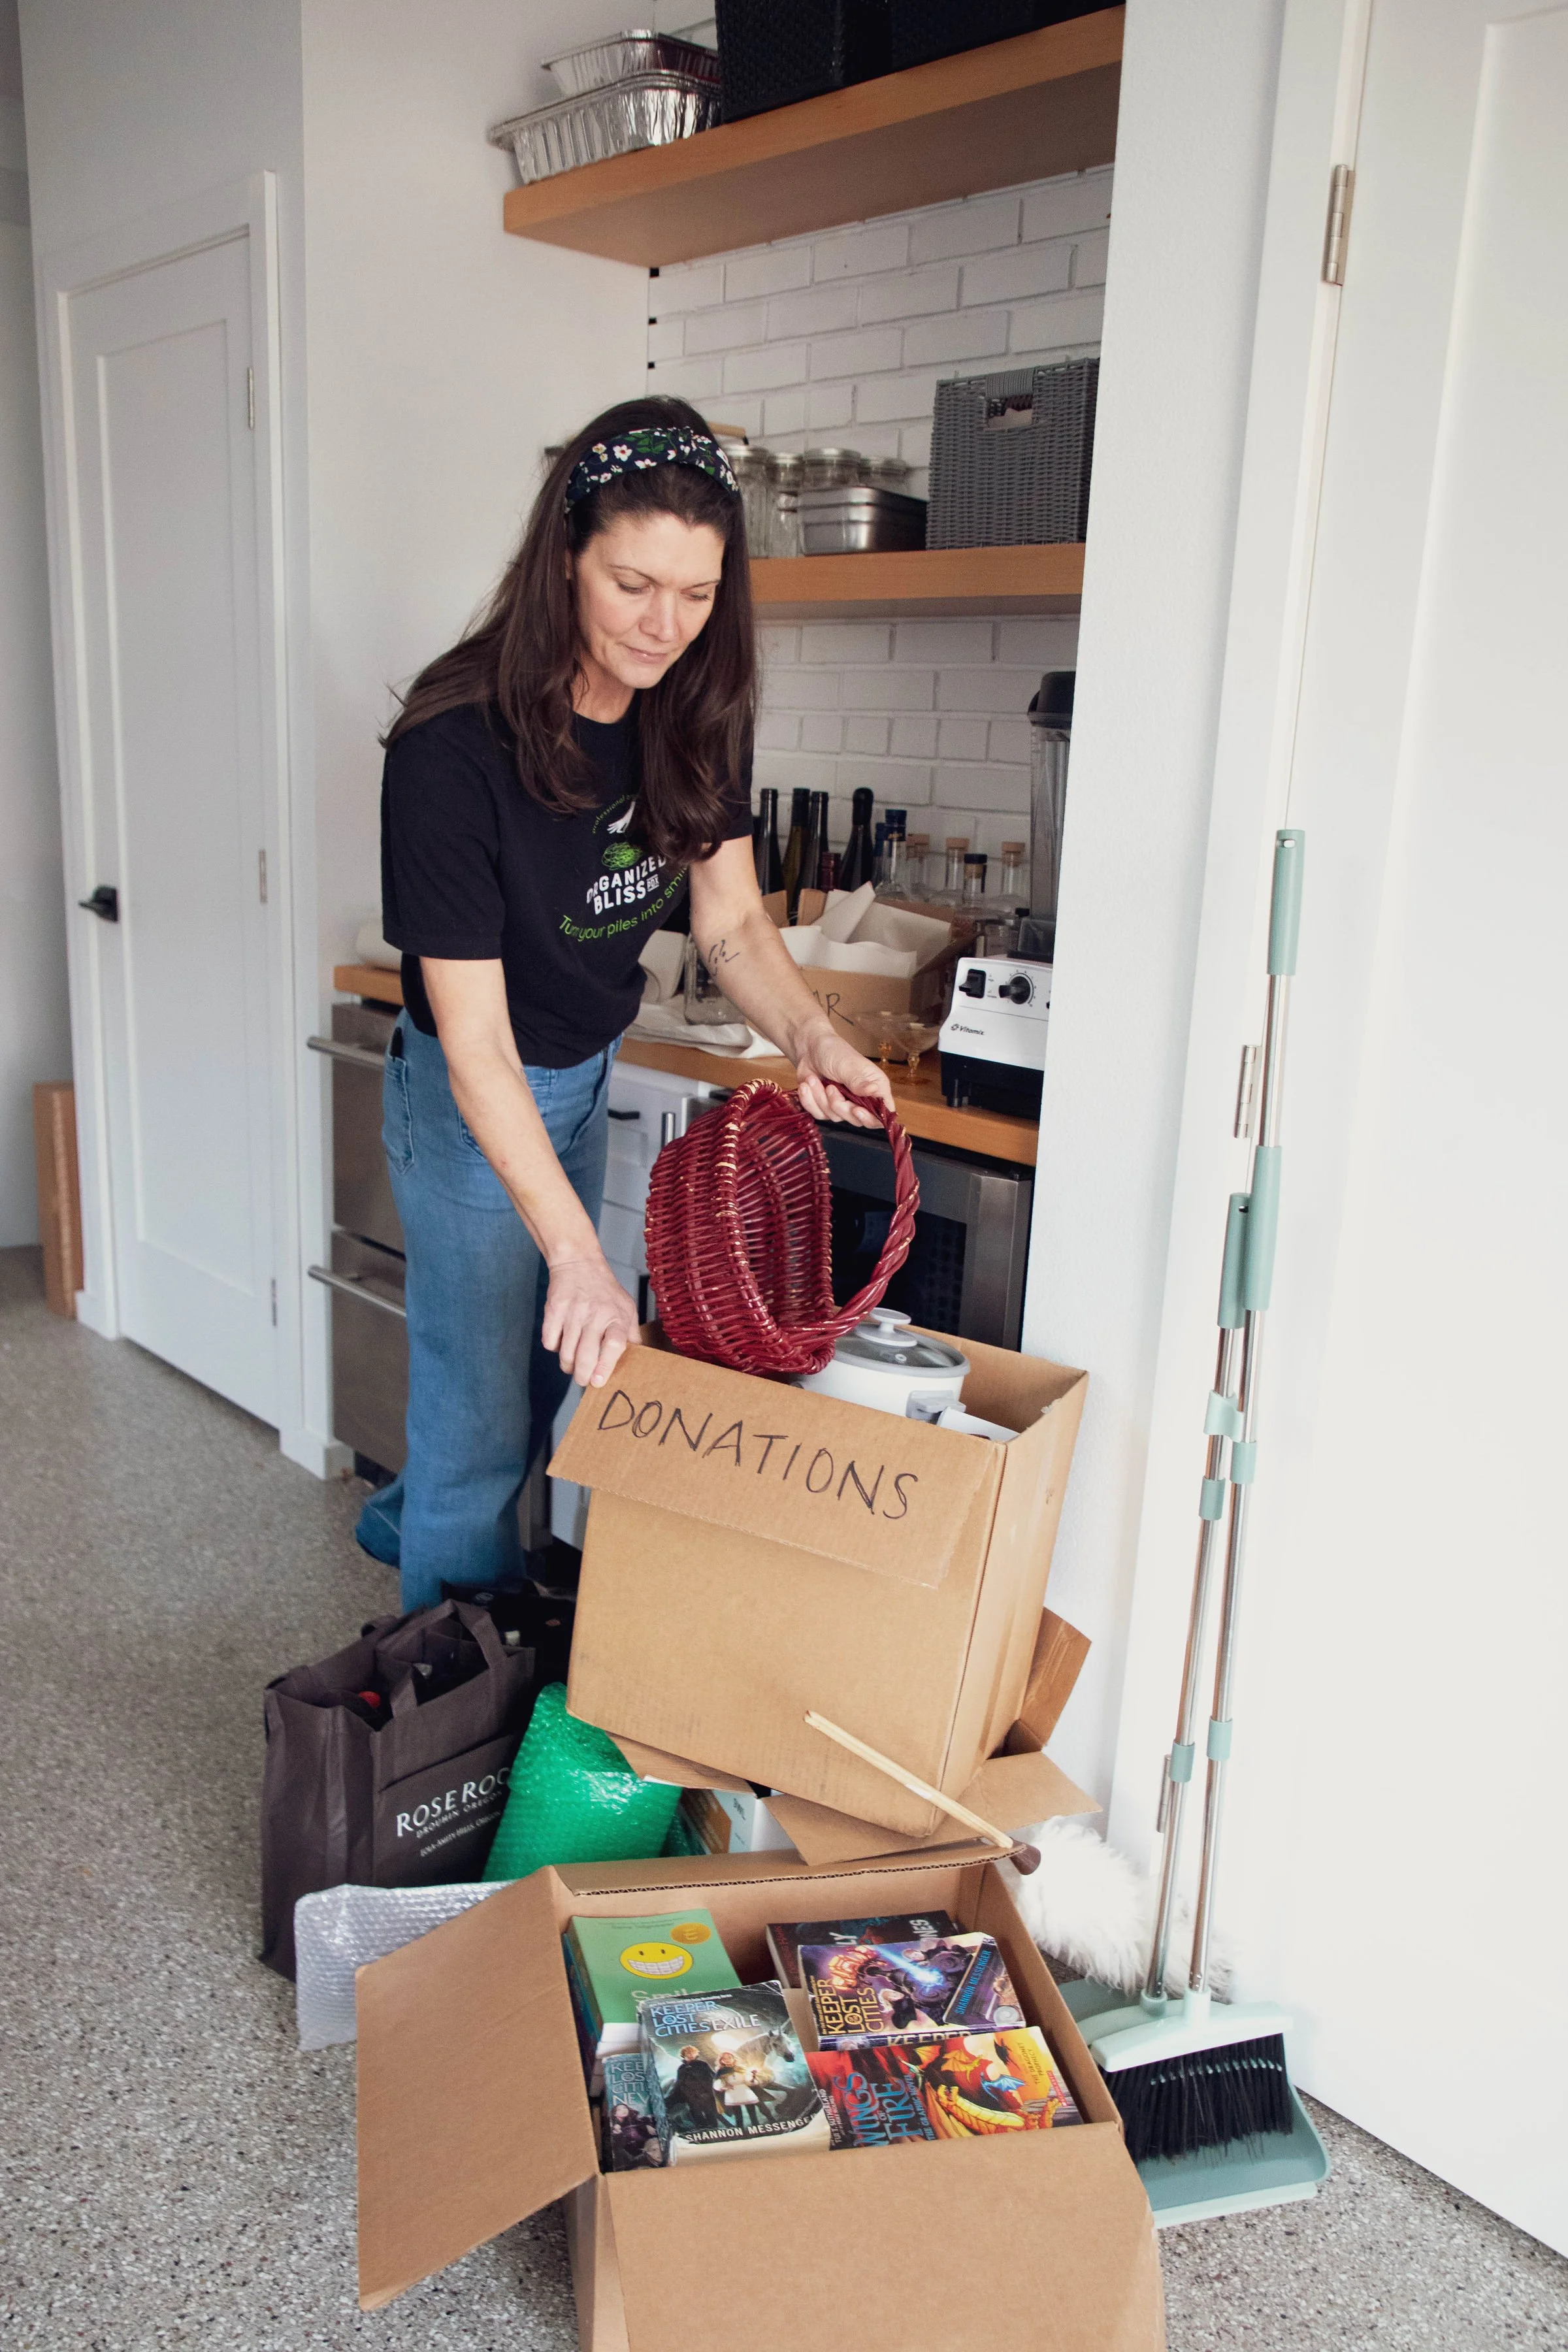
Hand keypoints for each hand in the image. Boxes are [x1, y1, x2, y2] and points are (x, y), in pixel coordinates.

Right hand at [542, 1254, 640, 1388]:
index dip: (606, 1365)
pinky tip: (562, 1343)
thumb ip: (631, 1334)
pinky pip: (550, 1342)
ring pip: (565, 1353)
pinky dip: (554, 1348)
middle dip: (583, 1376)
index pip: (614, 1344)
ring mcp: (573, 1313)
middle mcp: (595, 1314)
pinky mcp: (553, 1310)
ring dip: (568, 1365)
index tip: (599, 1380)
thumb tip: (639, 1360)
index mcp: (616, 1316)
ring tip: (573, 1365)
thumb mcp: (627, 1308)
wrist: (579, 1264)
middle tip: (584, 1380)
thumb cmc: (606, 1291)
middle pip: (586, 1355)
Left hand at [793, 1024, 892, 1127]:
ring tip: (813, 1080)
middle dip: (839, 1106)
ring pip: (835, 1117)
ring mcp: (844, 1104)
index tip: (856, 1110)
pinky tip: (806, 1086)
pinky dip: (810, 1101)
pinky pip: (819, 1115)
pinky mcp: (826, 1107)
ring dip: (820, 1099)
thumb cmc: (833, 1051)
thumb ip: (859, 1082)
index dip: (872, 1117)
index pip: (883, 1112)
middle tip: (830, 1088)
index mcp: (875, 1087)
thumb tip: (874, 1090)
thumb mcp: (847, 1065)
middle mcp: (863, 1099)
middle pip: (857, 1119)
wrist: (808, 1048)